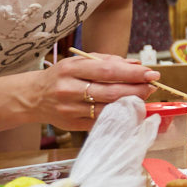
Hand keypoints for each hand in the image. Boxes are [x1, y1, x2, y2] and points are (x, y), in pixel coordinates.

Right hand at [38, 54, 157, 130]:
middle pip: (111, 92)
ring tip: (144, 97)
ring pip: (108, 109)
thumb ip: (107, 61)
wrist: (33, 97)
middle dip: (136, 90)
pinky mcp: (72, 125)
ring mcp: (70, 110)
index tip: (151, 74)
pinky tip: (128, 110)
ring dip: (130, 104)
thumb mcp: (78, 62)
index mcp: (71, 69)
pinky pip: (100, 121)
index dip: (132, 74)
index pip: (108, 72)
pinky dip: (118, 116)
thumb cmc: (61, 76)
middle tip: (152, 86)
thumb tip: (136, 66)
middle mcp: (69, 90)